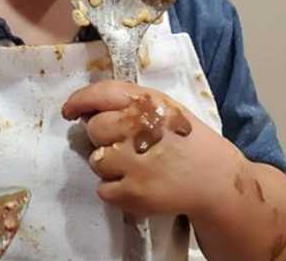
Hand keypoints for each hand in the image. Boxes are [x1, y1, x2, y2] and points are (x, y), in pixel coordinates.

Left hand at [62, 81, 245, 218]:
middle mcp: (140, 127)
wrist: (215, 180)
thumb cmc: (187, 141)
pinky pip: (103, 189)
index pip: (102, 93)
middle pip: (94, 129)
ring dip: (110, 166)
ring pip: (96, 161)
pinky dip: (117, 190)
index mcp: (149, 103)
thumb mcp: (167, 109)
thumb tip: (88, 109)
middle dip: (104, 137)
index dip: (79, 101)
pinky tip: (140, 185)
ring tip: (137, 167)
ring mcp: (135, 161)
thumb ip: (131, 103)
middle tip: (125, 145)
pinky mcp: (133, 192)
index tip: (70, 111)